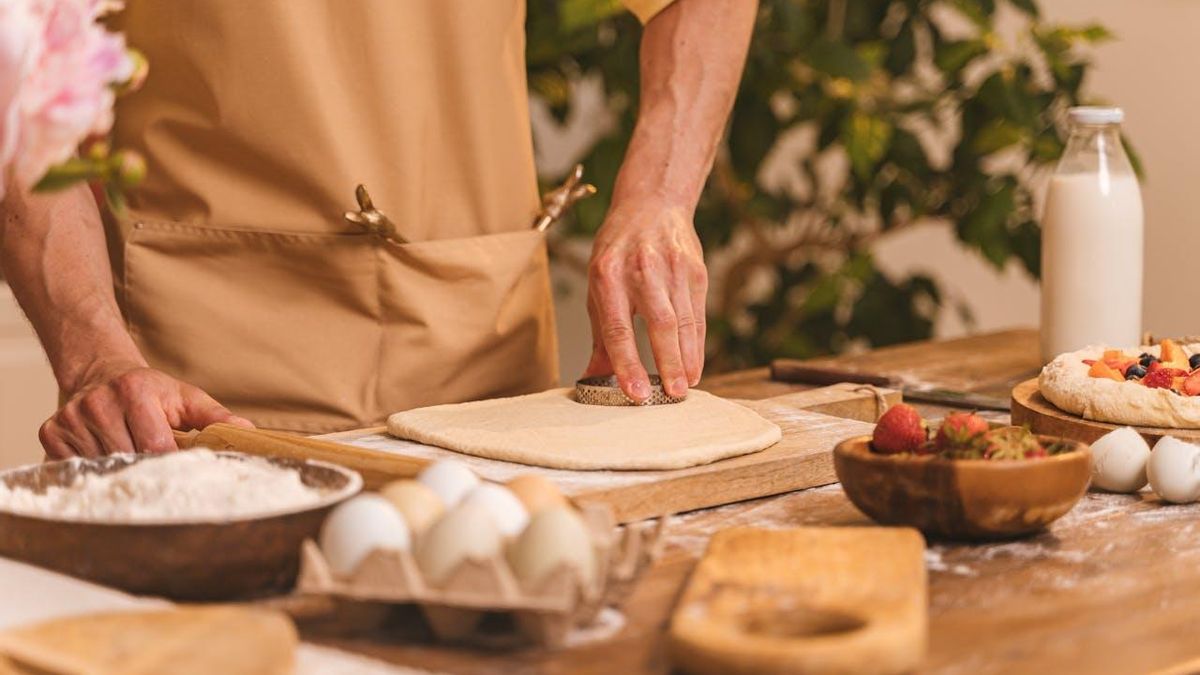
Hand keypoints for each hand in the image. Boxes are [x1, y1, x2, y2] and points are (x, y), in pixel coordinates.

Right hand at [39, 362, 253, 458]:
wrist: (102, 374)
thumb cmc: (151, 391)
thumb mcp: (186, 398)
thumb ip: (215, 417)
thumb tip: (247, 432)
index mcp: (134, 390)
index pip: (155, 445)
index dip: (170, 465)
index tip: (180, 475)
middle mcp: (97, 402)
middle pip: (128, 460)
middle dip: (145, 471)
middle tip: (158, 476)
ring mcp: (71, 418)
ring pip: (101, 468)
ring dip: (119, 473)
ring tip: (131, 463)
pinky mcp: (51, 432)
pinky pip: (74, 468)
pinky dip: (92, 472)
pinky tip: (104, 460)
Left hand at [584, 202, 707, 401]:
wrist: (651, 204)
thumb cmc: (619, 249)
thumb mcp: (598, 285)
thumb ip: (600, 334)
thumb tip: (594, 377)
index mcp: (608, 275)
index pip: (619, 328)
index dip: (628, 364)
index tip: (635, 392)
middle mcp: (641, 270)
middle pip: (659, 324)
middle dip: (667, 363)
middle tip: (671, 395)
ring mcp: (672, 268)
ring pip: (684, 322)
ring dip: (686, 358)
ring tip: (685, 386)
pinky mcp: (696, 270)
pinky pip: (698, 315)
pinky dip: (697, 344)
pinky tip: (694, 365)